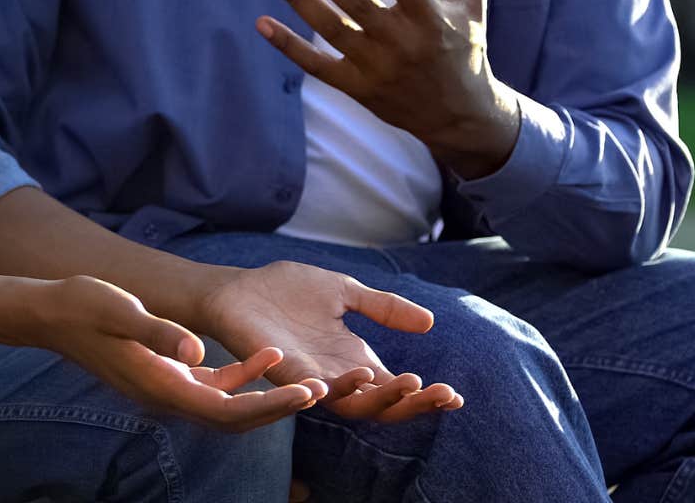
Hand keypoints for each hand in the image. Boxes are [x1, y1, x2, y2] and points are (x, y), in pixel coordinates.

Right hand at [25, 274, 328, 430]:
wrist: (52, 313)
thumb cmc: (84, 306)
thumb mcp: (120, 310)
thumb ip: (159, 331)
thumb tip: (197, 350)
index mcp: (161, 386)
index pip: (227, 409)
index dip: (270, 405)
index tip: (306, 394)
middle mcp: (168, 396)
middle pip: (235, 418)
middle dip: (278, 409)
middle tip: (321, 392)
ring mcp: (168, 387)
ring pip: (229, 406)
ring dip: (267, 397)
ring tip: (307, 382)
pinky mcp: (168, 374)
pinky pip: (215, 386)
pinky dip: (244, 377)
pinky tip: (268, 356)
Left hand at [198, 261, 461, 422]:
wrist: (237, 290)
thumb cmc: (287, 292)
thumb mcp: (345, 292)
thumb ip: (382, 307)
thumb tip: (430, 322)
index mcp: (352, 360)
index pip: (395, 389)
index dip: (425, 396)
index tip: (457, 396)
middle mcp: (335, 376)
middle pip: (382, 405)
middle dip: (414, 402)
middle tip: (443, 393)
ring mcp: (309, 378)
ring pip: (351, 402)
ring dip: (381, 396)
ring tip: (410, 381)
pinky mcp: (282, 372)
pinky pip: (309, 389)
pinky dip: (331, 387)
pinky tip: (356, 378)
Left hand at [257, 0, 521, 178]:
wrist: (460, 117)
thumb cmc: (465, 47)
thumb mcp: (473, 0)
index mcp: (432, 19)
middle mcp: (403, 44)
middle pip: (356, 5)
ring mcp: (378, 68)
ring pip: (332, 31)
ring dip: (299, 1)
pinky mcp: (358, 88)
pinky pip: (317, 66)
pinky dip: (289, 47)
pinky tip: (262, 22)